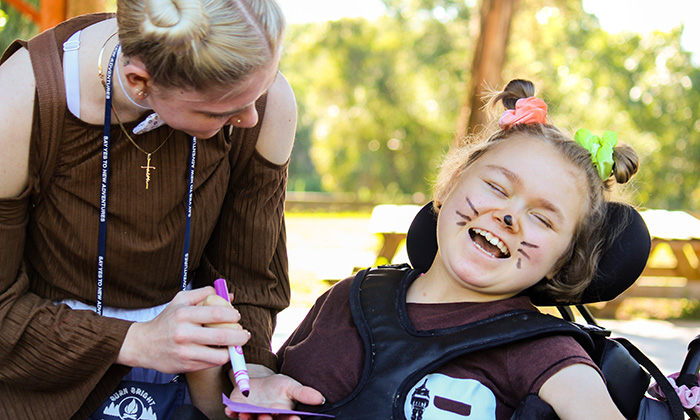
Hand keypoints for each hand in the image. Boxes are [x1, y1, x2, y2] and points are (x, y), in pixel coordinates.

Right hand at [117, 286, 250, 372]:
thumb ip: (205, 294)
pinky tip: (219, 352)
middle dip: (240, 336)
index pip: (217, 313)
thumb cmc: (166, 320)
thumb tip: (229, 295)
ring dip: (232, 351)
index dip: (233, 315)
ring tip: (234, 345)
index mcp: (183, 314)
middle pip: (222, 336)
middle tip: (245, 334)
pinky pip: (211, 364)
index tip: (237, 316)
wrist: (143, 344)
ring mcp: (185, 352)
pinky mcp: (185, 366)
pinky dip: (219, 358)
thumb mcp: (181, 300)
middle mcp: (184, 333)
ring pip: (220, 355)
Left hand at [225, 365, 324, 419]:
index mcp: (281, 416)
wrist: (258, 379)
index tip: (293, 417)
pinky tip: (231, 409)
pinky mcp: (237, 410)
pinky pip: (233, 414)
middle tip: (267, 417)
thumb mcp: (291, 386)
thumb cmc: (277, 386)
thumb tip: (321, 398)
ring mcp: (251, 416)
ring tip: (247, 415)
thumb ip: (303, 394)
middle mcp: (266, 419)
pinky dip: (231, 412)